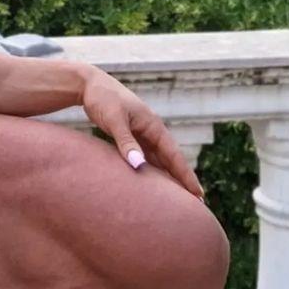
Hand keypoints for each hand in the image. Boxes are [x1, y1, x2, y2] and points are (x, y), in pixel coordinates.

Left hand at [80, 67, 203, 198]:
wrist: (89, 85)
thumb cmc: (103, 99)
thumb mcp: (114, 120)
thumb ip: (126, 142)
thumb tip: (139, 165)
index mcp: (153, 126)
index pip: (174, 155)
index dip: (186, 176)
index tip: (199, 194)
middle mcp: (151, 130)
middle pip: (170, 160)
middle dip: (182, 179)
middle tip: (197, 203)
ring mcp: (141, 133)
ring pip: (158, 159)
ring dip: (167, 177)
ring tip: (178, 198)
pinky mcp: (130, 135)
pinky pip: (145, 156)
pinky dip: (151, 169)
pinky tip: (153, 183)